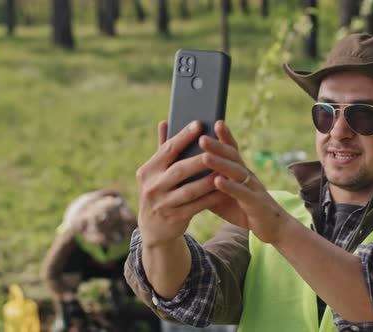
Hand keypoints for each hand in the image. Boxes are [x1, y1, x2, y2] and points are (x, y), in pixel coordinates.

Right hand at [135, 120, 224, 248]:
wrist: (154, 229)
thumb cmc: (159, 191)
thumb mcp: (155, 173)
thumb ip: (162, 148)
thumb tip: (165, 122)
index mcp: (147, 171)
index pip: (167, 150)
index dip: (183, 136)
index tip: (198, 124)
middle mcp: (152, 187)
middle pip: (180, 170)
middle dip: (199, 159)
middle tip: (216, 146)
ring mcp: (163, 204)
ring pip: (190, 190)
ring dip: (208, 180)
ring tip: (225, 169)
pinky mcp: (175, 218)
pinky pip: (197, 206)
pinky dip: (211, 197)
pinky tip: (224, 189)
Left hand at [200, 121, 292, 243]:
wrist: (271, 227)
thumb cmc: (243, 208)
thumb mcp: (222, 195)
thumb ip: (206, 185)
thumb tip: (184, 176)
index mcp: (239, 172)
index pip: (231, 150)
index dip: (224, 136)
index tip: (214, 122)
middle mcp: (247, 175)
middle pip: (232, 156)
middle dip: (217, 145)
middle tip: (201, 137)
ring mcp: (252, 187)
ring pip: (236, 172)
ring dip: (220, 163)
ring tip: (205, 156)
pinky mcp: (255, 203)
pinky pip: (242, 193)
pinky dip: (229, 186)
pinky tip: (217, 181)